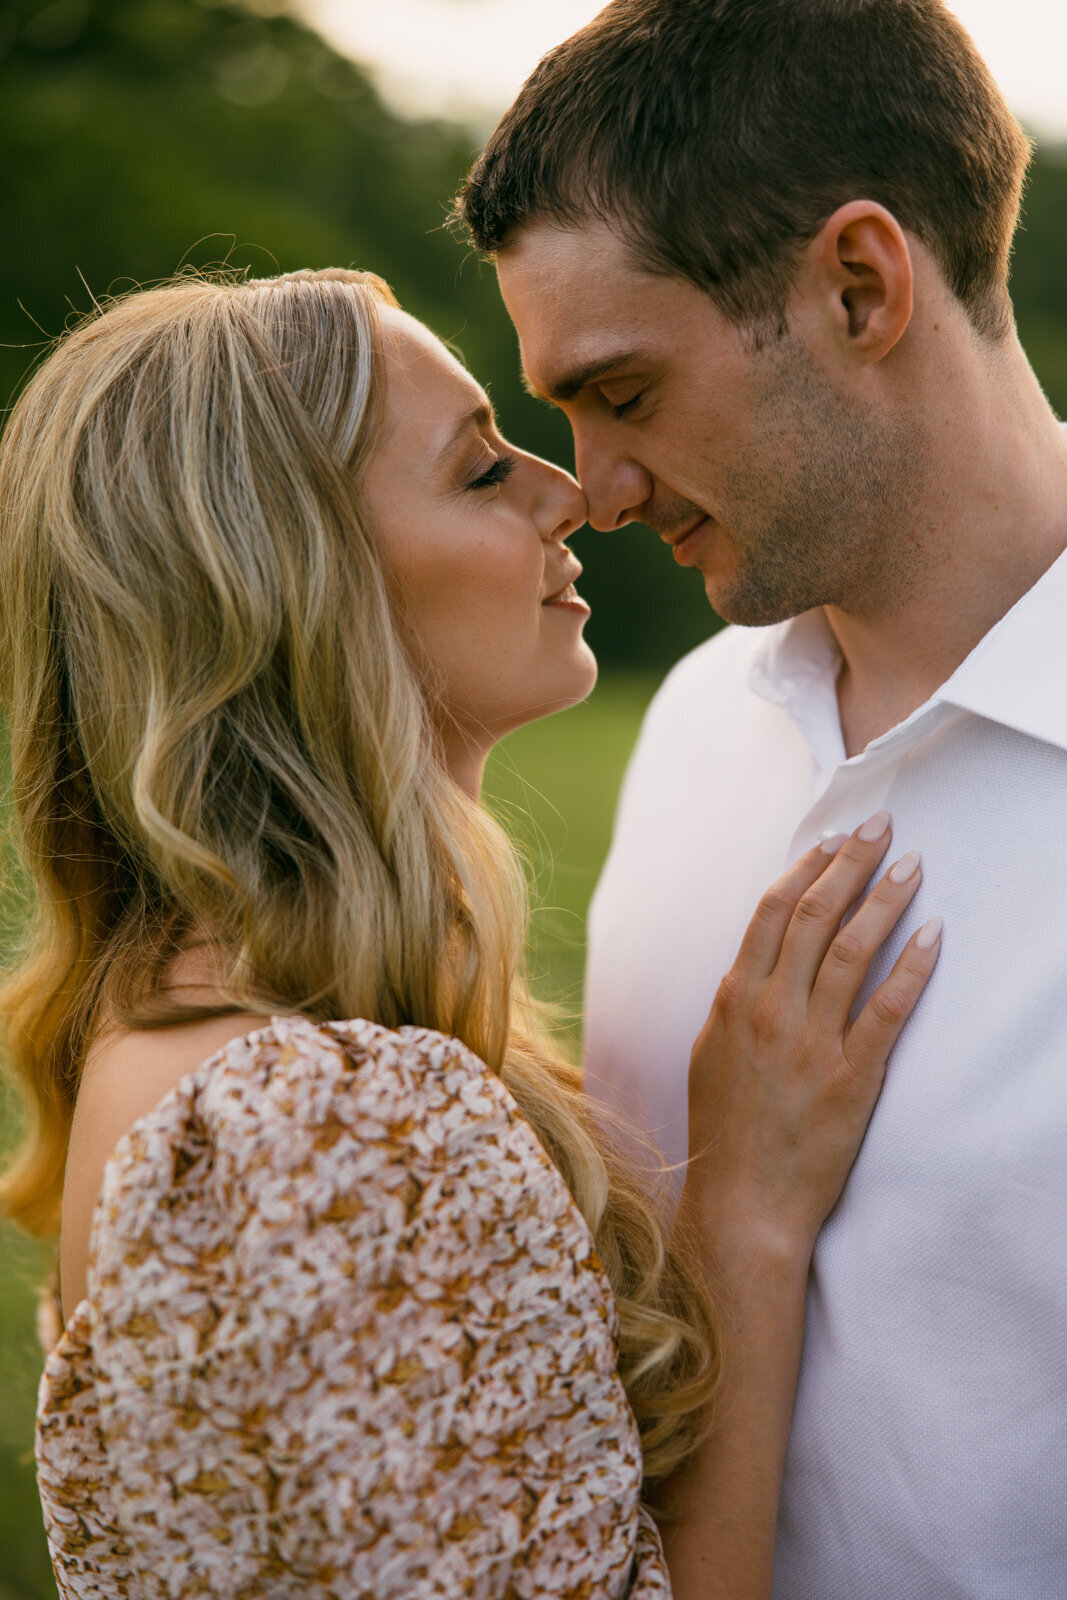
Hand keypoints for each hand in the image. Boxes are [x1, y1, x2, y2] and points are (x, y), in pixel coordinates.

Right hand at [682, 813, 939, 1264]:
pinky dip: (912, 967)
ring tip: (911, 866)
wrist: (742, 1204)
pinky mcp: (850, 1078)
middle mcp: (769, 1011)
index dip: (805, 868)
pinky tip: (933, 935)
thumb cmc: (724, 1133)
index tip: (832, 838)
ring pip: (851, 951)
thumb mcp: (711, 1053)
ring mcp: (810, 1043)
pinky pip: (887, 1010)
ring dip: (884, 901)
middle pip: (814, 916)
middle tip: (881, 827)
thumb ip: (734, 1003)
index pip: (772, 913)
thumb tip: (756, 963)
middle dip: (850, 864)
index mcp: (732, 999)